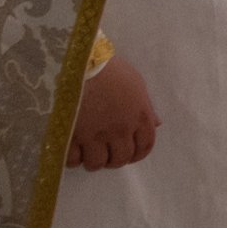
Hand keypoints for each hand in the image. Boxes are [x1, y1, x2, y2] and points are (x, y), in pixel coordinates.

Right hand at [68, 54, 158, 169]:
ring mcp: (95, 135)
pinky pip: (72, 159)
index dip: (137, 154)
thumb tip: (155, 124)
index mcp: (139, 117)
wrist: (80, 64)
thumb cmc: (110, 69)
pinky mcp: (71, 136)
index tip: (128, 154)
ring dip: (92, 160)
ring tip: (87, 150)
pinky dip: (72, 157)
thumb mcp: (135, 83)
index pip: (145, 147)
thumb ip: (146, 107)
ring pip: (96, 163)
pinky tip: (71, 147)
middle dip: (113, 159)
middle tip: (105, 151)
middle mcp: (120, 131)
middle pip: (120, 159)